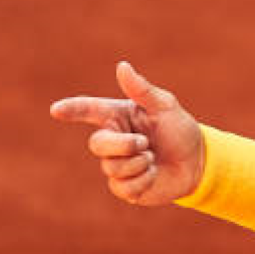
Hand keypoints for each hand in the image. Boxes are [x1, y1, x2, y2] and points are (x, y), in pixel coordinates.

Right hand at [50, 61, 203, 205]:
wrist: (198, 162)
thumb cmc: (180, 130)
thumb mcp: (166, 107)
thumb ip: (142, 90)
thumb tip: (122, 66)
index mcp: (118, 116)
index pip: (89, 110)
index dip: (72, 110)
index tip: (56, 110)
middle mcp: (113, 140)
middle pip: (97, 144)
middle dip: (123, 145)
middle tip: (145, 143)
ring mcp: (116, 164)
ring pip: (112, 167)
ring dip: (139, 163)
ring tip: (154, 158)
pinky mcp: (124, 186)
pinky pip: (123, 187)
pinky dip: (143, 181)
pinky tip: (154, 174)